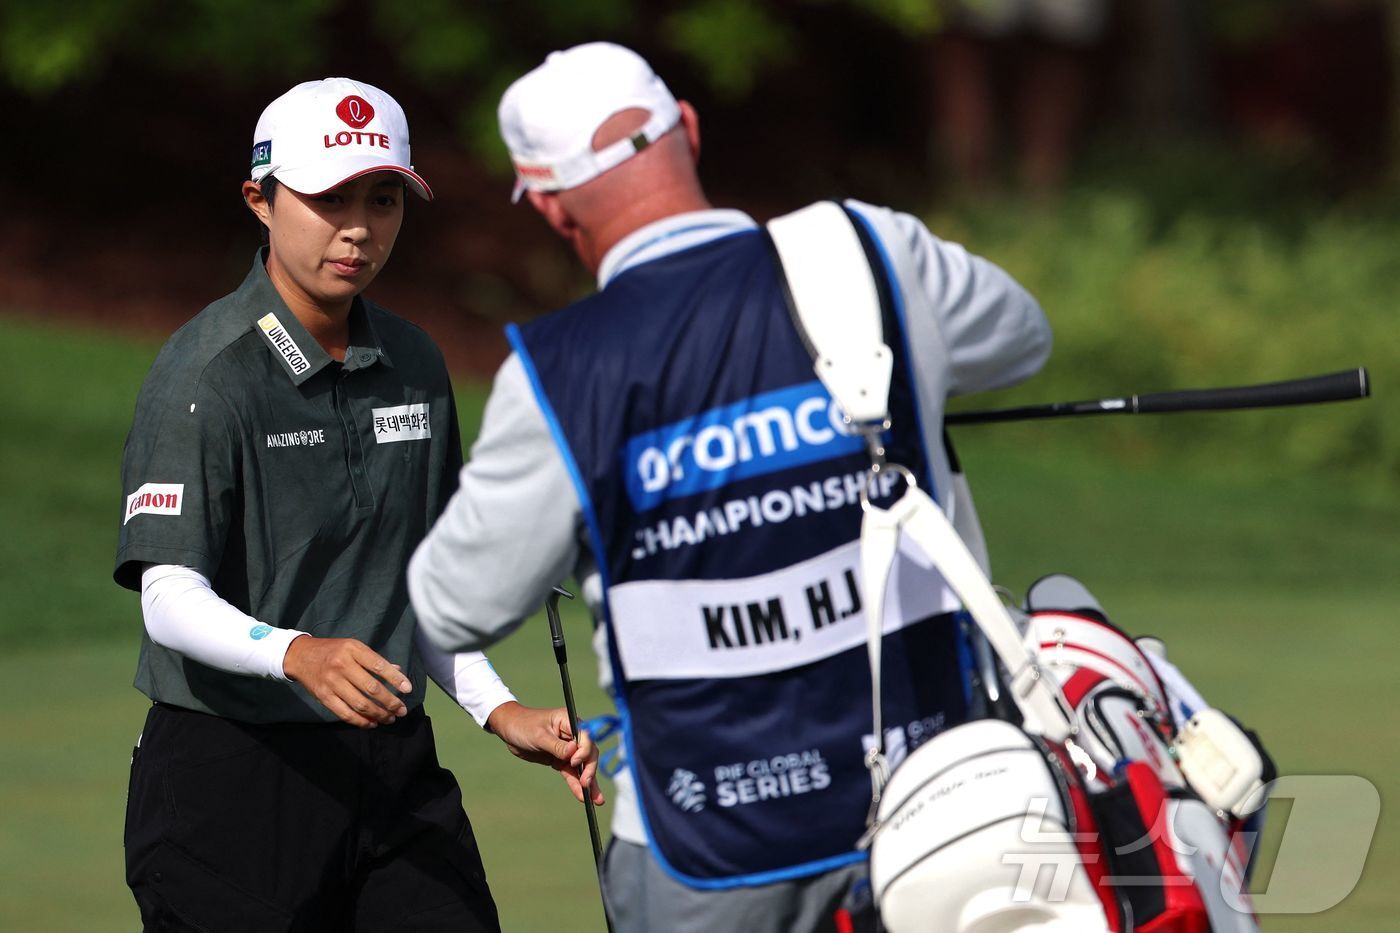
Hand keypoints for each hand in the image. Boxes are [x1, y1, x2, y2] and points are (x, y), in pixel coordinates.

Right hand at [282, 635, 411, 728]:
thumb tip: (398, 670)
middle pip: (371, 688)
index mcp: (353, 650)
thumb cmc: (333, 650)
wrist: (300, 655)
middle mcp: (342, 665)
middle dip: (390, 702)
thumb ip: (374, 660)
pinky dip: (361, 722)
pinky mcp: (323, 696)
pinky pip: (345, 713)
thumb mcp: (353, 647)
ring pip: (360, 704)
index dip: (396, 679)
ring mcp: (331, 682)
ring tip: (390, 718)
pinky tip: (372, 723)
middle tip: (402, 710)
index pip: (379, 666)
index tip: (408, 689)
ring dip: (378, 714)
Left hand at [486, 701, 604, 805]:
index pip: (585, 737)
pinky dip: (576, 784)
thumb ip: (556, 745)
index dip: (584, 751)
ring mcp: (568, 749)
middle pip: (588, 753)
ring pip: (582, 766)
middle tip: (586, 785)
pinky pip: (571, 773)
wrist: (510, 730)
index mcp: (569, 722)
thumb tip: (573, 752)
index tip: (574, 762)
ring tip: (597, 800)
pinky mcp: (561, 760)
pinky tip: (582, 796)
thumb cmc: (524, 725)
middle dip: (589, 769)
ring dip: (589, 782)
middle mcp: (573, 735)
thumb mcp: (539, 735)